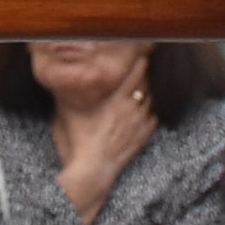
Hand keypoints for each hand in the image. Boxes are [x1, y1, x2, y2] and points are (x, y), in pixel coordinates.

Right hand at [51, 52, 159, 224]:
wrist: (95, 167)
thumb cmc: (84, 140)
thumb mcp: (77, 114)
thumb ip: (78, 98)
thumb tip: (71, 85)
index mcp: (117, 102)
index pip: (133, 78)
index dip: (140, 66)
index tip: (144, 57)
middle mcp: (131, 110)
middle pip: (144, 88)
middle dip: (142, 81)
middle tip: (138, 76)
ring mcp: (140, 124)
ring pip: (149, 103)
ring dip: (145, 97)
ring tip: (138, 95)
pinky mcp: (144, 137)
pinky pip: (153, 119)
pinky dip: (148, 114)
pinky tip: (142, 114)